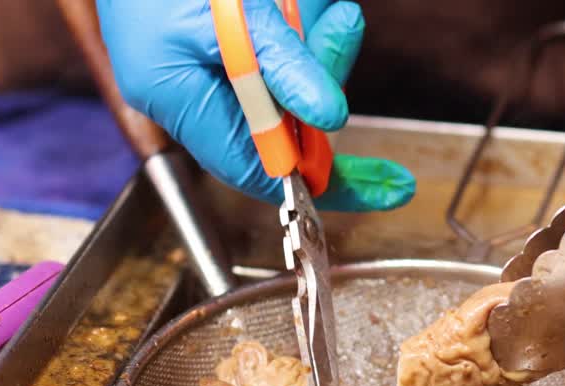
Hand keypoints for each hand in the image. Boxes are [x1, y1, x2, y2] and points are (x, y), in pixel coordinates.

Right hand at [98, 0, 414, 211]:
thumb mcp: (233, 16)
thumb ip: (281, 67)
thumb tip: (330, 119)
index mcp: (177, 100)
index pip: (260, 171)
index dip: (326, 181)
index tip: (386, 189)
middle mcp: (191, 91)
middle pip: (284, 119)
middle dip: (322, 72)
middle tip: (343, 25)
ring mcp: (206, 62)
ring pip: (289, 77)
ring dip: (314, 36)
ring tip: (321, 3)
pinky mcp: (222, 36)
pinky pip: (277, 46)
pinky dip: (298, 20)